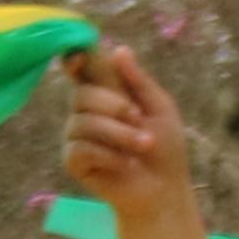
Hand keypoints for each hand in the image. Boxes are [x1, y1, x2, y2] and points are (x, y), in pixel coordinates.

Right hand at [57, 40, 190, 222]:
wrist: (164, 189)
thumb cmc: (165, 148)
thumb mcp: (160, 108)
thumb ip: (138, 81)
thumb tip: (118, 49)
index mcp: (105, 95)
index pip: (82, 72)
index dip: (76, 61)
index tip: (79, 57)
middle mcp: (85, 113)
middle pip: (81, 95)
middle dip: (114, 106)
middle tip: (140, 120)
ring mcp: (76, 137)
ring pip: (83, 123)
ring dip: (119, 134)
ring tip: (143, 146)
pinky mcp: (73, 161)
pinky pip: (81, 148)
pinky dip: (108, 154)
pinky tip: (124, 164)